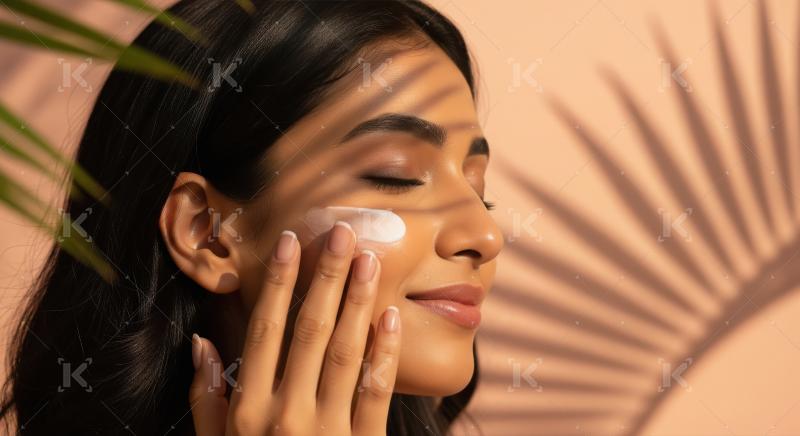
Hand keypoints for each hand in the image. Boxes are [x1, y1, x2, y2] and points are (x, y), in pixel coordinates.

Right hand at [188, 221, 401, 434]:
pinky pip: (376, 392)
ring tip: (368, 260)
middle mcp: (287, 415)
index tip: (290, 242)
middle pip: (309, 331)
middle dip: (327, 276)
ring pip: (345, 353)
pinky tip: (390, 315)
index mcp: (248, 410)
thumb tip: (200, 343)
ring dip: (357, 301)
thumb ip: (206, 398)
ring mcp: (328, 431)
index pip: (264, 330)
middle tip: (342, 233)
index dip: (278, 282)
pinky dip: (384, 352)